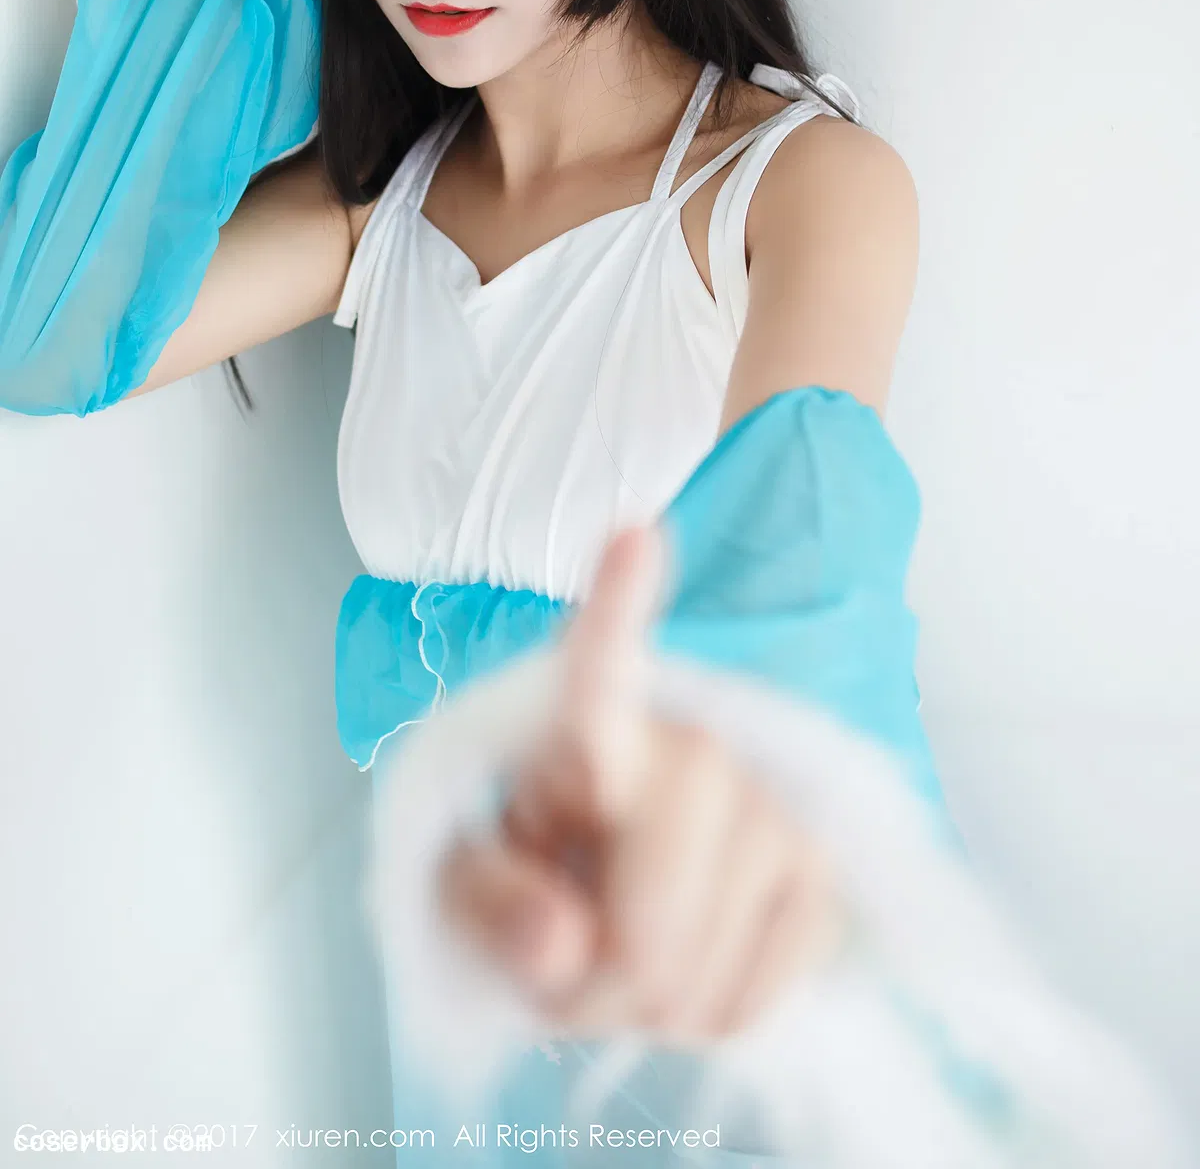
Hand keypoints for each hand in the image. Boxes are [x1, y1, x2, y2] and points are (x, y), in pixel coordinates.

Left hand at [437, 526, 846, 1047]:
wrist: (629, 882)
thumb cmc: (540, 862)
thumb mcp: (466, 882)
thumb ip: (487, 905)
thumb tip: (560, 945)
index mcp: (586, 723)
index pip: (601, 668)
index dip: (618, 607)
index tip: (633, 536)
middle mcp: (697, 744)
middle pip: (645, 927)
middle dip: (595, 988)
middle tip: (568, 964)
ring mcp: (774, 806)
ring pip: (695, 982)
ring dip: (646, 1012)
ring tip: (625, 953)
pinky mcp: (823, 870)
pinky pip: (752, 1005)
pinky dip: (704, 1022)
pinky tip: (688, 962)